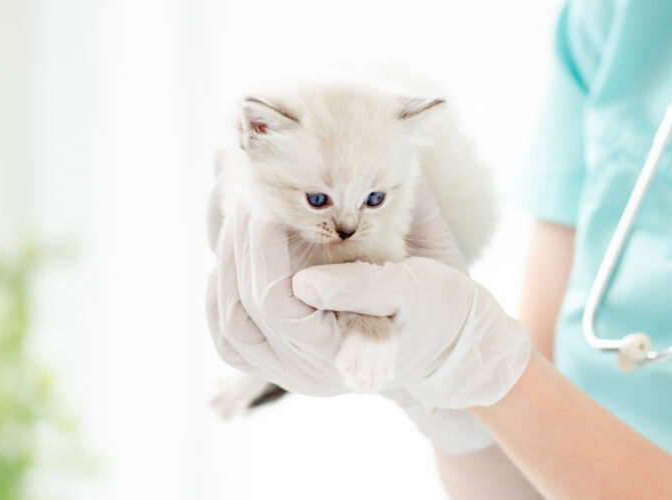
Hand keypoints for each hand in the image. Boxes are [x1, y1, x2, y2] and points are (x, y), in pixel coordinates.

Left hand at [206, 161, 497, 450]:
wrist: (451, 344)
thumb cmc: (441, 309)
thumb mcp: (416, 290)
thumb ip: (363, 288)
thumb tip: (304, 283)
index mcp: (338, 354)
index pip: (275, 302)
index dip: (261, 246)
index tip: (267, 200)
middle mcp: (305, 373)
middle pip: (242, 312)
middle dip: (238, 245)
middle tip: (248, 195)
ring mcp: (288, 372)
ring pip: (228, 327)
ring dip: (225, 265)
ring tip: (239, 216)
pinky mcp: (281, 361)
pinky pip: (231, 337)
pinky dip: (220, 294)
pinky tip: (232, 253)